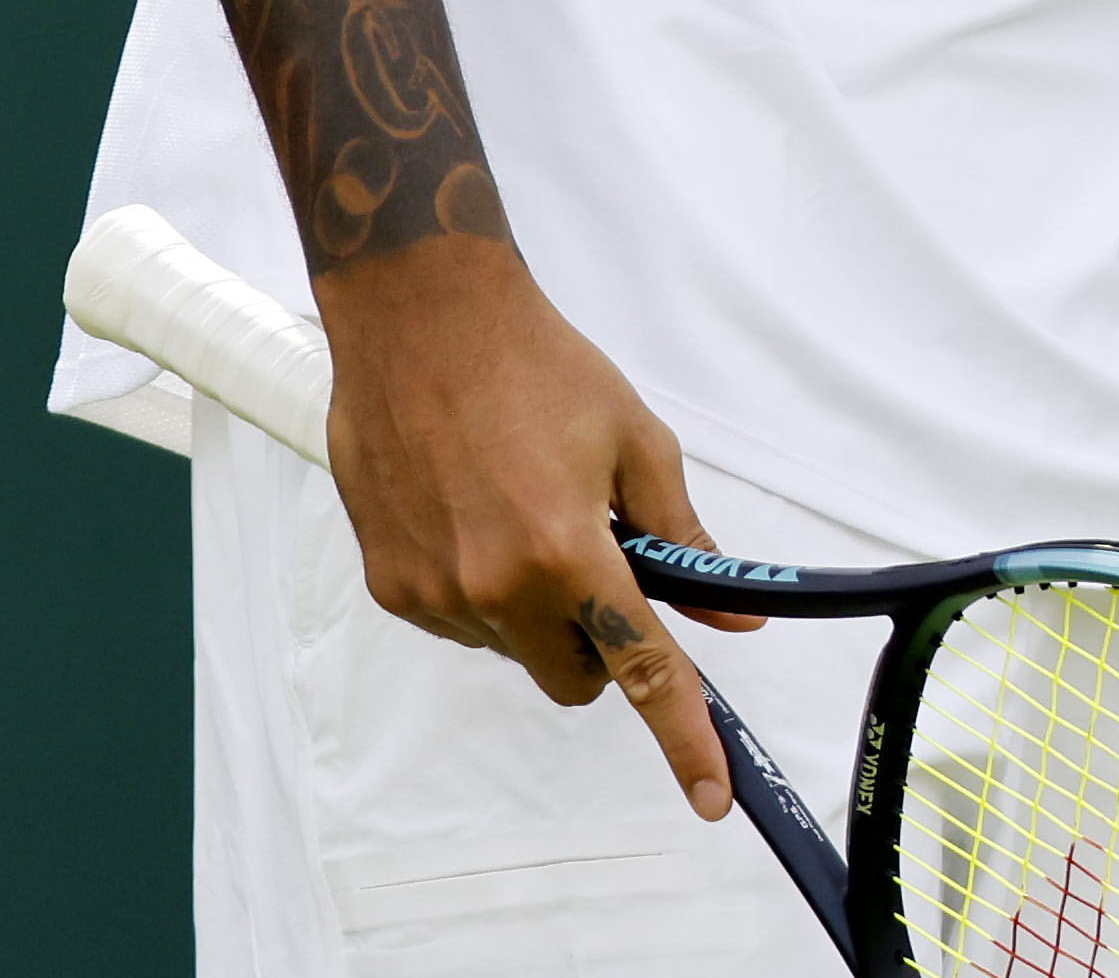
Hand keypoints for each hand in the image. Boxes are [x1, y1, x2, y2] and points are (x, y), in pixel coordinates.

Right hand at [311, 235, 757, 821]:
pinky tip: (482, 518)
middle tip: (609, 564)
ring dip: (541, 611)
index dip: (683, 737)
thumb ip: (683, 538)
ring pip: (518, 649)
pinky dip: (488, 593)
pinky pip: (463, 623)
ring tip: (532, 512)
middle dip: (604, 643)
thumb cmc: (537, 369)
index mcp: (566, 554)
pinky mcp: (389, 584)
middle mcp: (492, 588)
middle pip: (576, 675)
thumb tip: (729, 614)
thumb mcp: (636, 443)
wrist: (421, 323)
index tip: (709, 797)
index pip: (642, 669)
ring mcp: (433, 593)